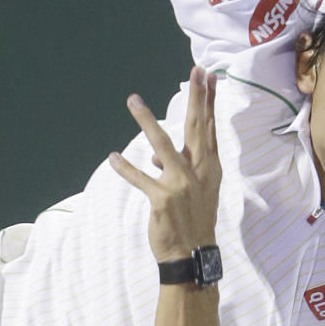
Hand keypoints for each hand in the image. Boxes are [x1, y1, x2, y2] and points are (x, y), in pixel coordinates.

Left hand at [109, 65, 221, 263]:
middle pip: (196, 128)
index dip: (210, 101)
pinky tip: (113, 157)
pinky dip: (126, 168)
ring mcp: (180, 185)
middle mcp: (198, 172)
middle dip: (196, 97)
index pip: (211, 128)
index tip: (210, 77)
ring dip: (146, 121)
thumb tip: (157, 156)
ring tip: (133, 100)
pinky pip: (140, 179)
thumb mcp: (196, 190)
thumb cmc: (193, 220)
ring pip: (162, 145)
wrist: (192, 254)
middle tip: (196, 71)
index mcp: (209, 168)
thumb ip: (179, 167)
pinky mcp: (162, 200)